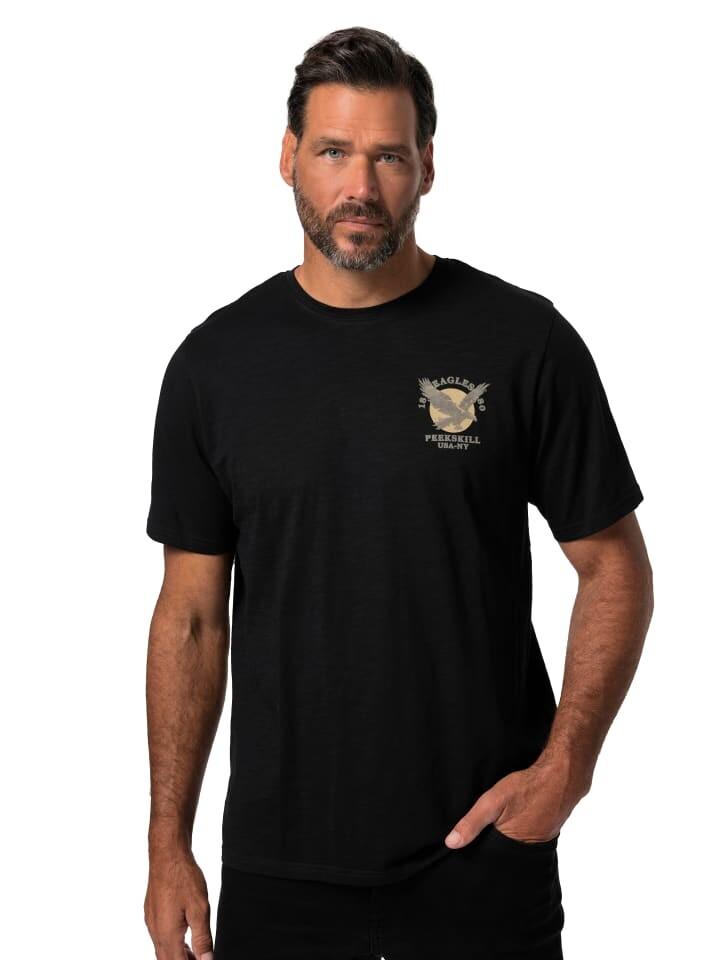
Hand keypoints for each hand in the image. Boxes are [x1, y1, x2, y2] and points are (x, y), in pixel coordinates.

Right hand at [144, 847, 213, 959]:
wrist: (167, 854)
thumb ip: (202, 939)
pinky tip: (183, 937)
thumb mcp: (200, 909)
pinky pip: (159, 937)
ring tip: (194, 953)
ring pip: (162, 949)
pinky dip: (171, 943)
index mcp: (167, 935)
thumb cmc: (183, 878)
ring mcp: (152, 922)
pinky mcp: (151, 912)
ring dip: (177, 955)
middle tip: (200, 959)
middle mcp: (156, 932)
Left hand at [444, 755, 584, 847]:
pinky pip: (529, 835)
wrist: (562, 775)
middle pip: (505, 855)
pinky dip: (521, 829)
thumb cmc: (527, 787)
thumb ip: (472, 823)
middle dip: (493, 847)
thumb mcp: (493, 802)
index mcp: (514, 848)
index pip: (492, 860)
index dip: (480, 854)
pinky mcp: (548, 830)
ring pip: (517, 845)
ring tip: (499, 826)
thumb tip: (451, 843)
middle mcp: (529, 851)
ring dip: (508, 838)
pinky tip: (517, 818)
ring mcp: (541, 840)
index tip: (467, 852)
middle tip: (484, 834)